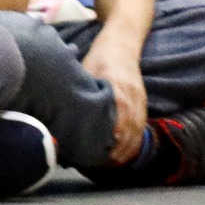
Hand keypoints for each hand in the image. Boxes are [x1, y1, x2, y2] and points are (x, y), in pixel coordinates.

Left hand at [81, 41, 149, 164]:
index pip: (121, 107)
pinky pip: (142, 124)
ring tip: (115, 161)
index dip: (118, 124)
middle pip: (131, 121)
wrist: (122, 43)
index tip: (111, 140)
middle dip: (122, 143)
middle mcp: (131, 91)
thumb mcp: (87, 68)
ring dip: (129, 145)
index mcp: (117, 82)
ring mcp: (139, 97)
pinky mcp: (142, 101)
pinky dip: (136, 139)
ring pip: (138, 126)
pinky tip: (126, 151)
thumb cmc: (99, 57)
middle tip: (108, 160)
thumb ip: (82, 87)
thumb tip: (62, 108)